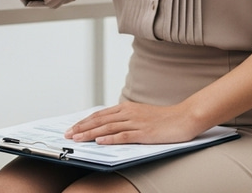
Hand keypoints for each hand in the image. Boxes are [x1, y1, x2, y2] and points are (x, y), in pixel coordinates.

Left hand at [64, 102, 201, 144]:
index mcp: (125, 108)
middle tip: (68, 135)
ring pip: (107, 128)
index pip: (99, 115)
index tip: (72, 128)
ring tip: (78, 138)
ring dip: (90, 134)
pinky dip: (110, 139)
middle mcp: (127, 113)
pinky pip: (124, 136)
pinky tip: (100, 142)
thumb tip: (108, 128)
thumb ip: (124, 119)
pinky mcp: (144, 132)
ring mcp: (135, 122)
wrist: (183, 118)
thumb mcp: (139, 115)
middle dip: (81, 128)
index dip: (84, 122)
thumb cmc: (162, 119)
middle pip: (99, 121)